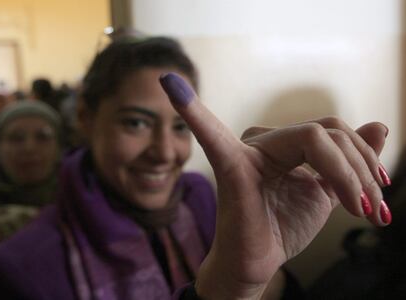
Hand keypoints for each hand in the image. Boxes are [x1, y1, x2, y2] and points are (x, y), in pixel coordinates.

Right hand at [160, 73, 389, 298]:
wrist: (256, 263)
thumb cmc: (282, 228)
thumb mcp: (327, 192)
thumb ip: (348, 161)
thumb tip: (380, 124)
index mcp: (283, 145)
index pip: (331, 133)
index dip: (361, 158)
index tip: (377, 196)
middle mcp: (263, 140)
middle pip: (329, 131)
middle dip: (361, 169)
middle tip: (374, 209)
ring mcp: (245, 149)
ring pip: (316, 136)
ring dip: (350, 173)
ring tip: (364, 210)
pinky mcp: (230, 165)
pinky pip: (213, 135)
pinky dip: (192, 111)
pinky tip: (171, 86)